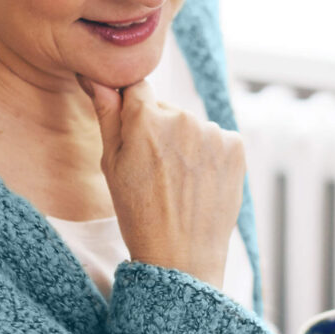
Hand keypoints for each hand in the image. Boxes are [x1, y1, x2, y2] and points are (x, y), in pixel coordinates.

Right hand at [74, 74, 245, 289]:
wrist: (180, 256)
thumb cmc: (137, 213)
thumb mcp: (111, 164)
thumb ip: (107, 114)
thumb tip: (99, 77)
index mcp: (145, 118)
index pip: (138, 87)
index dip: (134, 109)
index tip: (135, 134)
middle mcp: (182, 117)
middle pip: (167, 109)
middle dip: (160, 130)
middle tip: (156, 171)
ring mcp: (212, 132)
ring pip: (193, 126)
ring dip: (187, 143)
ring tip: (179, 182)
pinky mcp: (235, 146)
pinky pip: (218, 139)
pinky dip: (211, 155)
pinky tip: (200, 182)